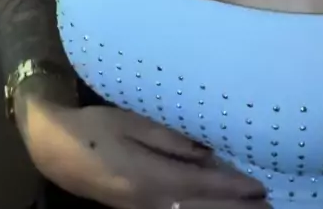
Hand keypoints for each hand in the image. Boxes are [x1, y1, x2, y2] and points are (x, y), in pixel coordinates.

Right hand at [18, 93, 267, 207]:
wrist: (56, 151)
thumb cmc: (95, 128)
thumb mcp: (131, 122)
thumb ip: (169, 138)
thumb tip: (204, 151)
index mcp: (150, 176)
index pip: (201, 184)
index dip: (231, 187)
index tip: (259, 187)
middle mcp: (149, 200)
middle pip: (199, 208)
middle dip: (234, 208)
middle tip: (266, 205)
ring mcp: (142, 208)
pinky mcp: (136, 208)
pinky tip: (209, 208)